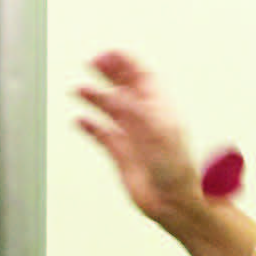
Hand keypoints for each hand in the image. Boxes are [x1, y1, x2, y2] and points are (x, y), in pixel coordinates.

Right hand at [75, 53, 203, 227]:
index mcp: (160, 108)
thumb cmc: (176, 168)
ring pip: (111, 109)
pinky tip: (80, 120)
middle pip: (125, 87)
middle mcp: (146, 119)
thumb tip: (116, 95)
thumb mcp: (158, 133)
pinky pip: (102, 134)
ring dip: (95, 97)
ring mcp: (133, 135)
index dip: (126, 63)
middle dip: (109, 73)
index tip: (108, 54)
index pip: (142, 76)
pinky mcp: (121, 154)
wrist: (173, 201)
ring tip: (79, 89)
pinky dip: (90, 126)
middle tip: (91, 62)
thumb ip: (136, 111)